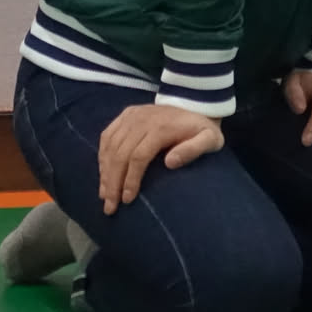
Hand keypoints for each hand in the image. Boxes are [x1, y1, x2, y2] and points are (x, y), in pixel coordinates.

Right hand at [97, 104, 222, 214]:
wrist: (195, 105)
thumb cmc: (201, 130)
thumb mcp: (210, 139)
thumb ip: (193, 150)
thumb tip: (170, 163)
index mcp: (160, 127)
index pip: (138, 156)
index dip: (130, 179)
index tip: (128, 200)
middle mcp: (141, 119)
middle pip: (120, 153)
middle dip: (113, 182)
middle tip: (110, 207)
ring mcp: (132, 115)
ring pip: (110, 146)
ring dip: (105, 173)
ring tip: (104, 195)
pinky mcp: (126, 115)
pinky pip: (107, 136)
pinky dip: (102, 156)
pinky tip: (103, 174)